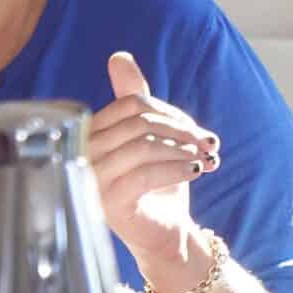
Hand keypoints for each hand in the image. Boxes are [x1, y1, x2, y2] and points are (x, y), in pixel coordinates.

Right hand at [89, 52, 220, 284]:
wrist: (162, 235)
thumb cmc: (155, 185)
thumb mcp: (150, 137)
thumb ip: (134, 100)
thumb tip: (119, 57)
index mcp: (90, 135)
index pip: (131, 105)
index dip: (170, 113)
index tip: (196, 130)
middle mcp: (84, 155)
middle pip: (140, 122)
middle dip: (182, 131)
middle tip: (208, 144)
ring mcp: (92, 180)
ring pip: (145, 145)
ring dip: (183, 150)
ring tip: (205, 160)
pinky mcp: (108, 203)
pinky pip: (147, 173)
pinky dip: (179, 168)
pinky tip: (197, 171)